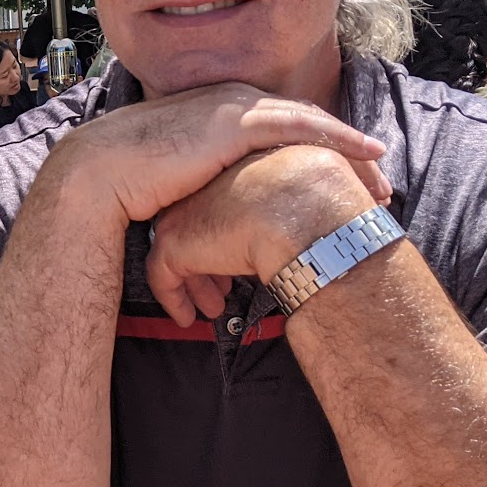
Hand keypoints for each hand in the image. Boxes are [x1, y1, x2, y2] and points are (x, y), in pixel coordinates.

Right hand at [45, 82, 389, 233]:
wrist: (100, 173)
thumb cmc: (131, 184)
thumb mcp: (182, 180)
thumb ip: (209, 185)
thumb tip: (226, 217)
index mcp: (216, 110)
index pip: (282, 125)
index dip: (319, 148)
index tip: (347, 178)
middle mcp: (230, 99)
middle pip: (304, 122)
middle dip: (345, 152)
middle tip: (380, 184)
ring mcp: (234, 105)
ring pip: (311, 122)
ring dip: (351, 149)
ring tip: (382, 181)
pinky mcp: (236, 120)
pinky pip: (303, 125)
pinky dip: (340, 136)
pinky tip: (369, 154)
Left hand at [145, 145, 387, 325]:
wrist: (303, 207)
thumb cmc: (324, 197)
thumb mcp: (312, 187)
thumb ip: (301, 203)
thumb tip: (322, 221)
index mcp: (233, 168)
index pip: (223, 201)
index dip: (232, 230)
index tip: (244, 252)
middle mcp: (201, 185)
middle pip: (196, 226)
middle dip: (209, 258)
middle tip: (223, 288)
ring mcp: (183, 212)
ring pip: (176, 252)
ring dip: (195, 283)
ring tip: (215, 307)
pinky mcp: (174, 244)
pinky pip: (163, 278)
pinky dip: (174, 299)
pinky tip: (189, 318)